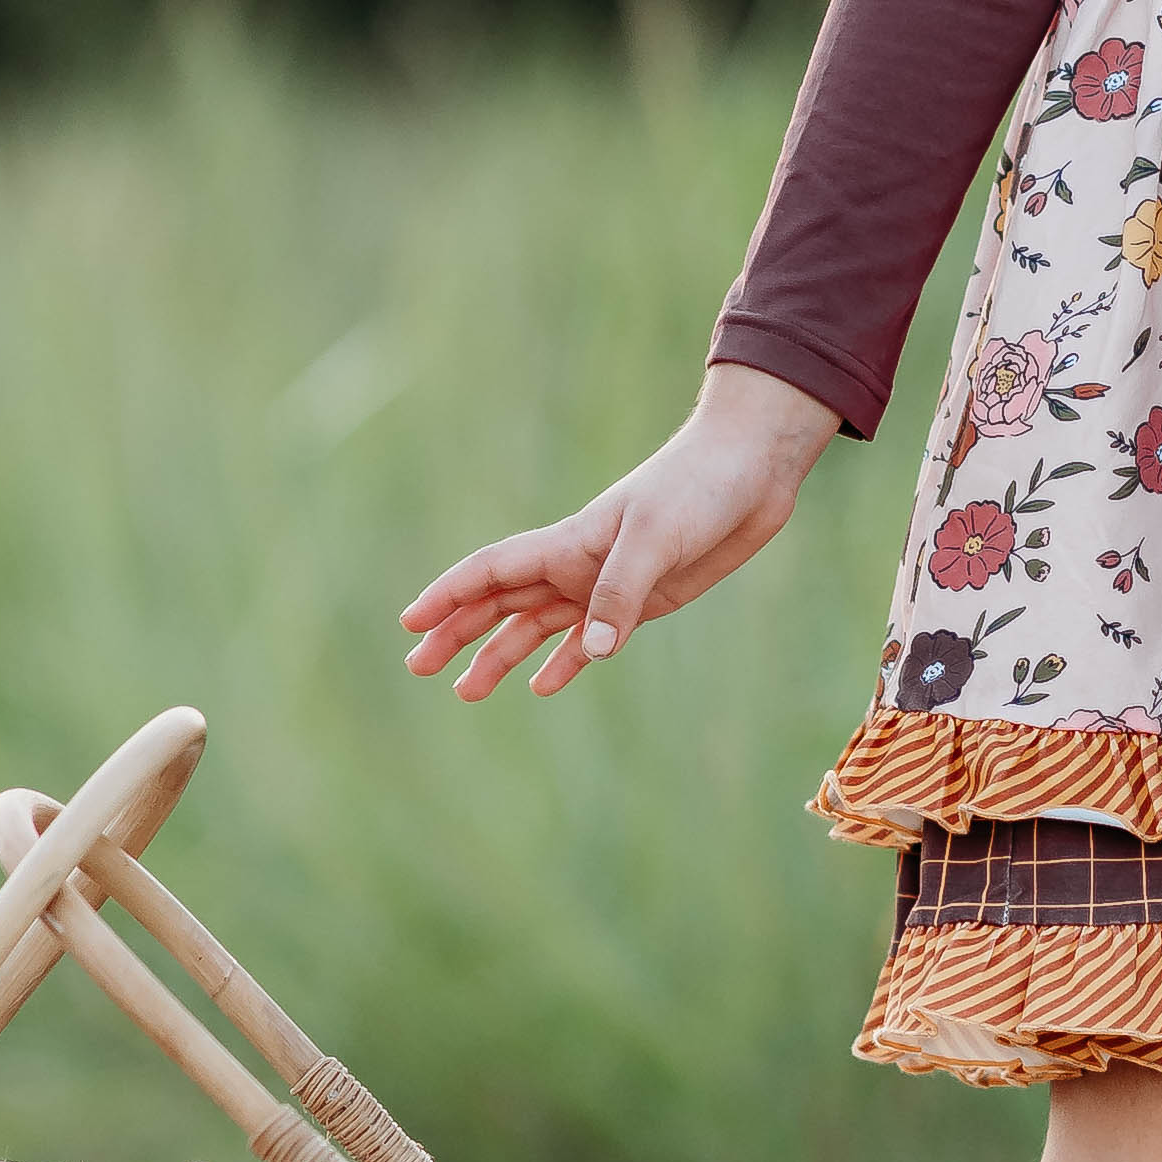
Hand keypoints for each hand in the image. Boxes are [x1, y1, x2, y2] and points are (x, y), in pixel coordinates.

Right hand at [399, 366, 841, 703]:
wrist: (751, 469)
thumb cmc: (699, 488)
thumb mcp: (658, 537)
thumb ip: (622, 593)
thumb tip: (591, 653)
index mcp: (568, 544)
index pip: (491, 572)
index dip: (448, 596)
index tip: (410, 623)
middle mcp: (578, 564)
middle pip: (501, 603)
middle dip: (458, 634)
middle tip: (418, 668)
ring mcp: (608, 583)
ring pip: (536, 624)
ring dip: (500, 654)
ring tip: (467, 691)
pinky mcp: (644, 598)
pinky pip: (590, 636)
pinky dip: (565, 661)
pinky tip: (543, 686)